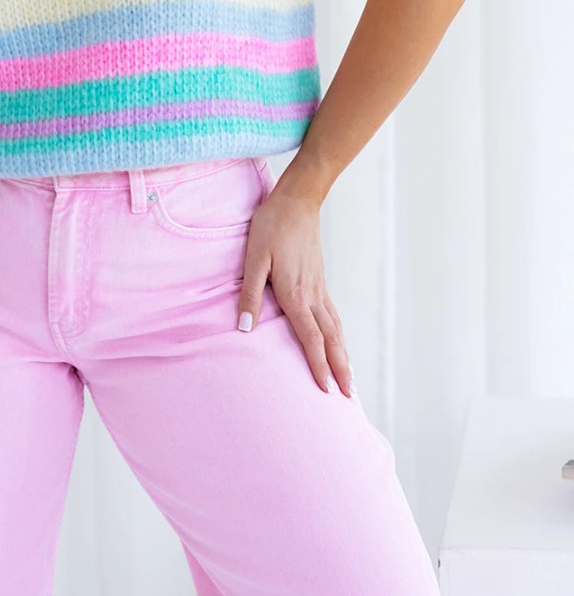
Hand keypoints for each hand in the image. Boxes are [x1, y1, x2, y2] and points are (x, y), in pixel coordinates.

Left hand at [236, 175, 352, 396]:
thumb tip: (245, 329)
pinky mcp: (320, 279)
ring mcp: (320, 287)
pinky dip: (339, 334)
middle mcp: (313, 295)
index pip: (311, 339)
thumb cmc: (271, 226)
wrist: (298, 200)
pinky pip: (334, 314)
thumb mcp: (254, 258)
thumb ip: (251, 294)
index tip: (327, 390)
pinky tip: (338, 340)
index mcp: (296, 295)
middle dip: (341, 369)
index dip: (319, 366)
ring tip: (350, 377)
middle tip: (349, 396)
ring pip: (336, 328)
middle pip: (331, 339)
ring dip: (344, 354)